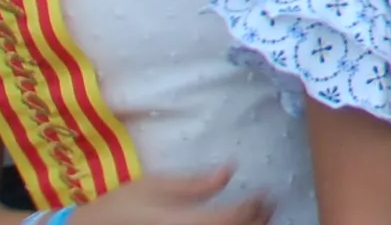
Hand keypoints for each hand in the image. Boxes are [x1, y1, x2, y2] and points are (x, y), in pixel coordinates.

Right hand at [77, 167, 273, 223]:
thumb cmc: (120, 207)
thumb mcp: (153, 186)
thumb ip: (193, 184)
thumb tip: (230, 170)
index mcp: (178, 222)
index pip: (229, 218)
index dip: (254, 206)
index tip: (266, 192)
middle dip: (258, 221)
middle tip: (270, 204)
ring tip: (261, 217)